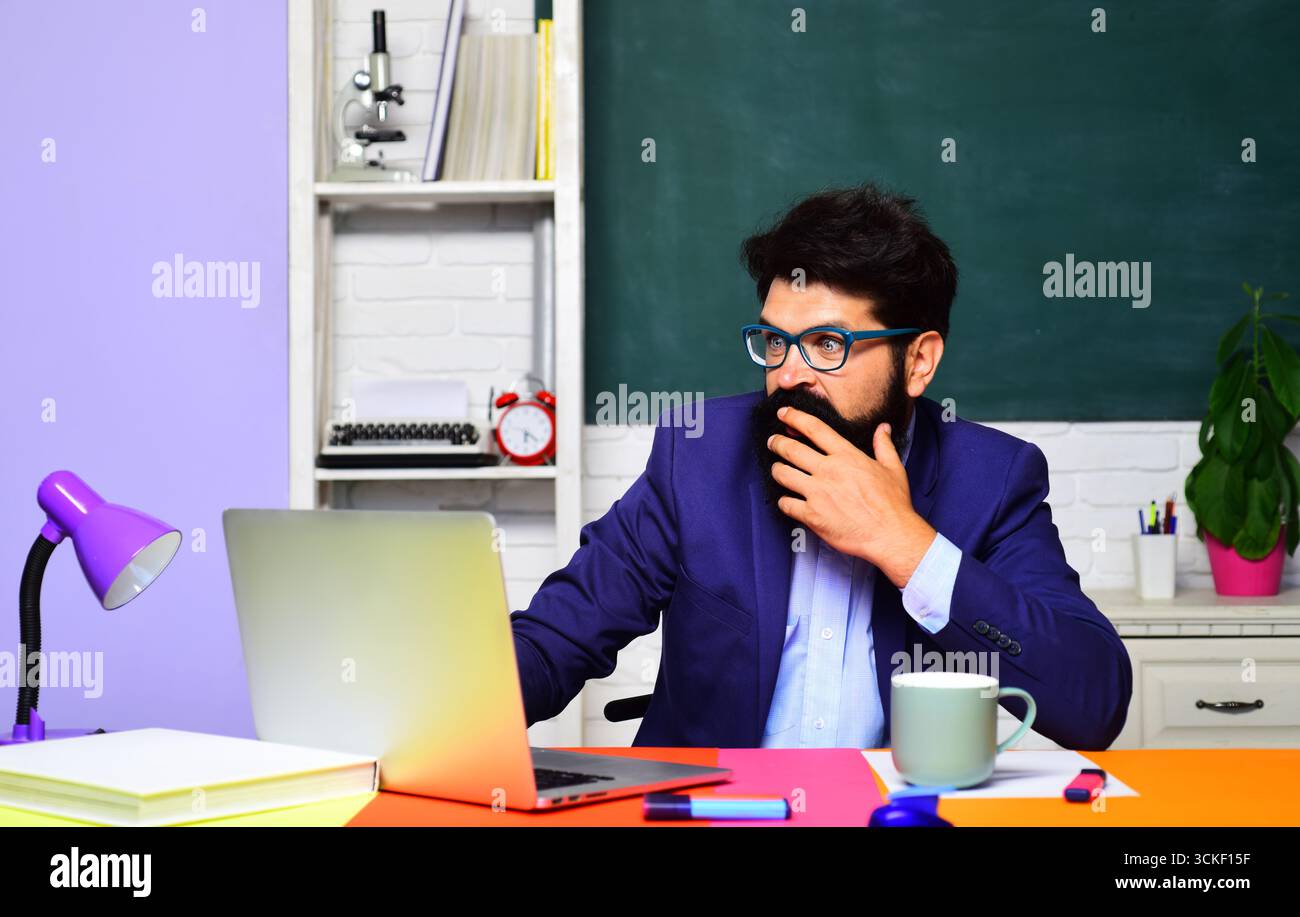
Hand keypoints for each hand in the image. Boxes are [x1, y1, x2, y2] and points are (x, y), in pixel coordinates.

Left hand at [768, 406, 936, 588]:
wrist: (890, 535)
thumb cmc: (893, 504)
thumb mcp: (893, 469)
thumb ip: (884, 446)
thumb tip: (882, 428)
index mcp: (847, 456)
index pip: (815, 429)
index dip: (795, 417)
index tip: (784, 413)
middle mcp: (828, 471)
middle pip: (791, 449)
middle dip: (777, 443)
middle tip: (772, 442)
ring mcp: (818, 493)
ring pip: (783, 474)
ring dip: (777, 470)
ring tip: (778, 470)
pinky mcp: (812, 515)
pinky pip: (786, 504)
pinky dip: (783, 501)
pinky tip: (787, 501)